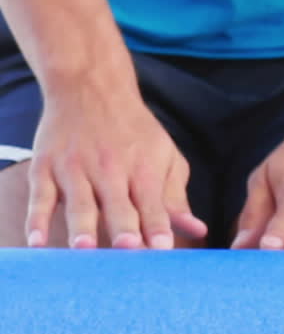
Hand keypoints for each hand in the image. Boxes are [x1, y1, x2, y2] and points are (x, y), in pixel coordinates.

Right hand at [26, 81, 207, 248]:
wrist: (92, 86)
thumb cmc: (134, 131)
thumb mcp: (165, 156)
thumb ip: (176, 197)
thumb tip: (197, 230)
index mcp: (143, 169)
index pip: (152, 204)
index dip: (157, 226)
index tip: (163, 247)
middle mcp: (109, 170)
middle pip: (117, 205)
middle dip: (123, 226)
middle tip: (128, 247)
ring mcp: (75, 169)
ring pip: (79, 203)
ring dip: (82, 226)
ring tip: (84, 247)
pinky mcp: (46, 168)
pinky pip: (40, 197)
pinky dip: (36, 220)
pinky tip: (37, 242)